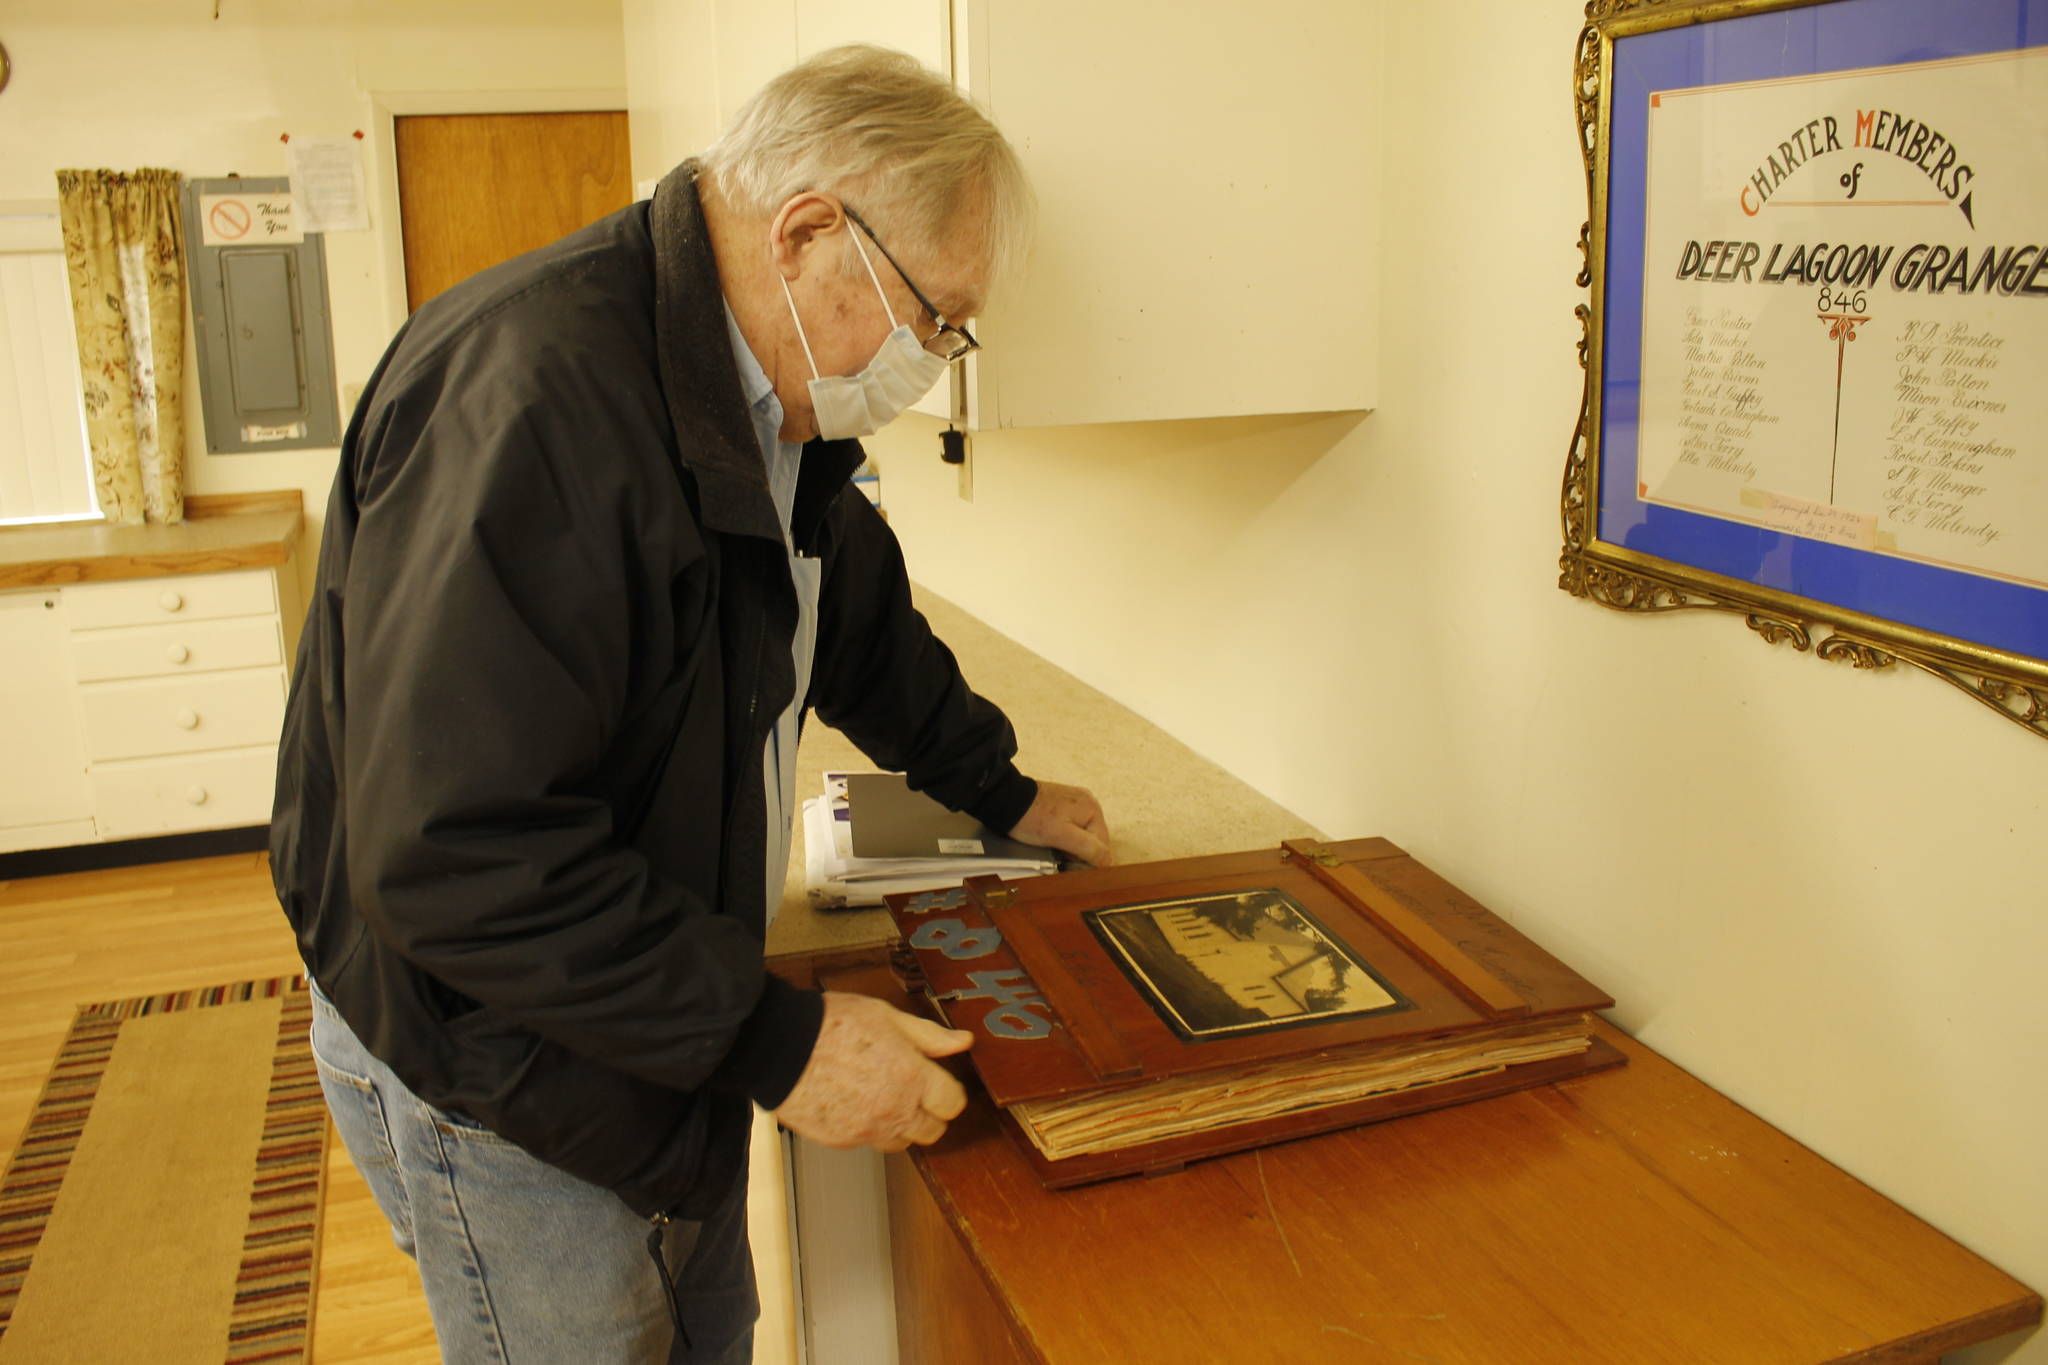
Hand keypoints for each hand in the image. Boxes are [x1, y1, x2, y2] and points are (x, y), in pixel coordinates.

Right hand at [772, 992, 972, 1151]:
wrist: (778, 1046)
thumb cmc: (830, 1024)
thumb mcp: (887, 1016)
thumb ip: (928, 1036)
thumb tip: (963, 1042)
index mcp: (912, 1077)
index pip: (952, 1104)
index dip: (947, 1092)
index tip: (937, 1082)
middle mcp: (894, 1111)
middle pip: (932, 1131)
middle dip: (928, 1113)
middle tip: (912, 1090)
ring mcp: (867, 1131)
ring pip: (901, 1141)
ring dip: (899, 1124)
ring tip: (879, 1095)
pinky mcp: (842, 1141)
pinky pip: (867, 1141)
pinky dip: (867, 1127)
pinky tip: (852, 1101)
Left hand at [1011, 781, 1113, 866]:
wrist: (1006, 799)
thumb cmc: (1031, 818)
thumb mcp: (1062, 836)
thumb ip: (1088, 849)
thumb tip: (1108, 862)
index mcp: (1093, 809)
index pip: (1102, 846)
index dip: (1086, 859)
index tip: (1068, 860)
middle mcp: (1088, 802)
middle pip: (1093, 840)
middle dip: (1078, 851)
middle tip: (1058, 851)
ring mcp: (1075, 802)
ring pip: (1081, 835)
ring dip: (1070, 845)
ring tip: (1052, 842)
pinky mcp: (1062, 804)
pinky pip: (1071, 827)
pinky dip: (1064, 836)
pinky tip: (1051, 836)